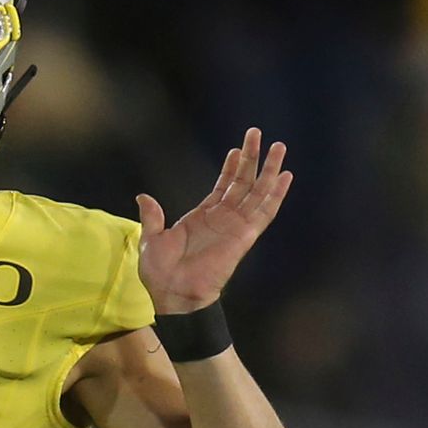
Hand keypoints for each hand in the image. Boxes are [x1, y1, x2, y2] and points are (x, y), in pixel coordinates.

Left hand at [135, 127, 293, 313]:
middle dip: (252, 158)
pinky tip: (285, 177)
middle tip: (257, 134)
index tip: (237, 148)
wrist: (170, 293)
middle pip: (243, 182)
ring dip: (269, 169)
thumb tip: (143, 196)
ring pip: (258, 191)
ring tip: (278, 147)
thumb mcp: (151, 238)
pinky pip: (264, 212)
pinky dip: (275, 194)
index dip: (231, 167)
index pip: (223, 186)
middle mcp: (223, 218)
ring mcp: (236, 225)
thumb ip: (153, 216)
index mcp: (203, 216)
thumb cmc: (159, 271)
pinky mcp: (244, 236)